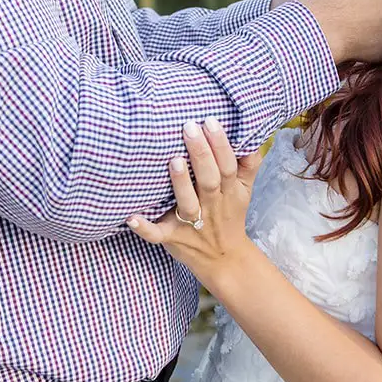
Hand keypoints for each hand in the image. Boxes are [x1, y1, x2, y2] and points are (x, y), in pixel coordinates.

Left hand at [126, 118, 263, 284]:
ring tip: (173, 161)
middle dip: (201, 154)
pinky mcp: (172, 238)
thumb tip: (250, 135)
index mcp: (228, 192)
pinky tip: (131, 217)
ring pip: (187, 204)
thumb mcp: (244, 191)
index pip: (227, 166)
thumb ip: (248, 164)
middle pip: (209, 180)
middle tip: (189, 128)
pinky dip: (145, 228)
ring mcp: (191, 224)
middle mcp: (211, 207)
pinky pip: (157, 235)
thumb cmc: (229, 215)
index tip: (210, 121)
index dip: (221, 145)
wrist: (225, 260)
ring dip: (180, 184)